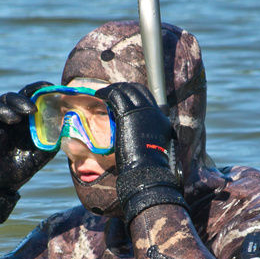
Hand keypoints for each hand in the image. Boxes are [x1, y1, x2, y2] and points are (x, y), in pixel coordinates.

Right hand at [0, 81, 54, 193]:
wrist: (3, 182)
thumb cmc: (24, 165)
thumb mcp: (44, 151)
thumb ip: (54, 137)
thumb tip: (68, 124)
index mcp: (29, 117)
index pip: (35, 96)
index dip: (43, 90)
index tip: (54, 88)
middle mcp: (15, 114)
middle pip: (22, 93)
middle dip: (33, 91)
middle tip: (43, 95)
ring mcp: (1, 119)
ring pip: (6, 98)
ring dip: (19, 101)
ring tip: (31, 110)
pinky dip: (3, 112)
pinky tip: (14, 119)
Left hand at [95, 82, 183, 222]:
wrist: (147, 171)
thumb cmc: (147, 167)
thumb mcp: (151, 147)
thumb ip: (146, 137)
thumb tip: (138, 138)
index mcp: (160, 120)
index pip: (148, 98)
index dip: (135, 94)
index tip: (124, 96)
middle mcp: (153, 112)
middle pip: (138, 90)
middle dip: (124, 88)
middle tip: (112, 90)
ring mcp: (142, 112)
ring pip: (126, 90)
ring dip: (113, 89)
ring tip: (102, 92)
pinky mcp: (128, 114)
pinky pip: (116, 96)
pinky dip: (106, 93)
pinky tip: (98, 94)